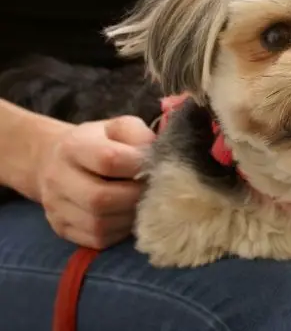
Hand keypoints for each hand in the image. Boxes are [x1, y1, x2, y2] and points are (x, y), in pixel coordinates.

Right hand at [36, 116, 154, 248]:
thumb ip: (140, 136)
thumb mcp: (120, 128)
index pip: (109, 159)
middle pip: (101, 198)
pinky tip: (129, 216)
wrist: (58, 160)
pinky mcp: (62, 229)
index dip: (138, 165)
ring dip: (130, 217)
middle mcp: (58, 178)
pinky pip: (97, 239)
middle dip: (135, 197)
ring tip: (144, 204)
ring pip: (99, 224)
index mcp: (73, 146)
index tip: (154, 166)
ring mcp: (56, 207)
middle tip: (155, 191)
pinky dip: (120, 231)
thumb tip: (158, 159)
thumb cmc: (100, 142)